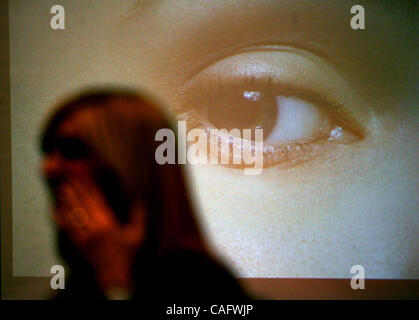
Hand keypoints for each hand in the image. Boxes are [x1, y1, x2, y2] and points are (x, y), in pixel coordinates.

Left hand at [55, 173, 145, 293]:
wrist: (113, 275)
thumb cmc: (127, 255)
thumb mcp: (137, 235)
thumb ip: (139, 217)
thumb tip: (140, 201)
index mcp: (108, 224)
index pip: (97, 201)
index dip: (90, 188)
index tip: (85, 177)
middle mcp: (94, 229)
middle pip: (82, 205)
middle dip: (76, 191)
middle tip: (69, 178)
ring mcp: (84, 237)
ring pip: (73, 215)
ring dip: (67, 201)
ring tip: (62, 189)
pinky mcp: (78, 244)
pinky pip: (67, 228)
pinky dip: (60, 218)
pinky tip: (55, 211)